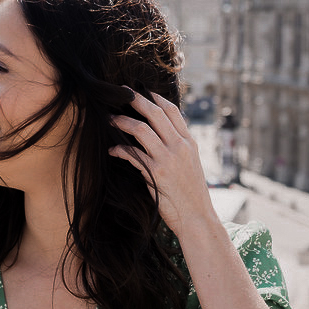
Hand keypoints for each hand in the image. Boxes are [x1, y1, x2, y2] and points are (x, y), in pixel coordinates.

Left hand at [108, 91, 216, 240]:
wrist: (198, 218)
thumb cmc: (191, 193)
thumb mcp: (190, 164)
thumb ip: (177, 147)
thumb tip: (157, 134)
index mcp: (189, 142)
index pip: (172, 111)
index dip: (155, 97)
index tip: (141, 90)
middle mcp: (180, 146)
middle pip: (155, 113)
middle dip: (135, 100)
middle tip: (121, 93)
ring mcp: (168, 159)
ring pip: (141, 129)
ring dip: (122, 122)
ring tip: (110, 119)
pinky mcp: (156, 173)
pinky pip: (133, 154)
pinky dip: (120, 149)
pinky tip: (113, 149)